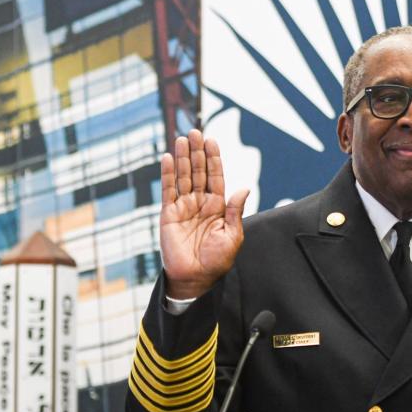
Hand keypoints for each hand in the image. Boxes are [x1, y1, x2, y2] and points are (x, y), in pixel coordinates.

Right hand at [159, 129, 249, 298]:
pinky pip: (168, 190)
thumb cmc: (217, 261)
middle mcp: (200, 203)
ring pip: (183, 177)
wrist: (196, 279)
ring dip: (183, 157)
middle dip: (197, 152)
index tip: (212, 140)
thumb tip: (242, 188)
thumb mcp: (232, 236)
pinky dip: (168, 174)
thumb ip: (235, 211)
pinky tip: (169, 158)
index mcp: (218, 207)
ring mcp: (183, 207)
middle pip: (198, 172)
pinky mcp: (168, 214)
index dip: (213, 159)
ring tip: (182, 138)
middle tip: (195, 132)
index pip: (215, 177)